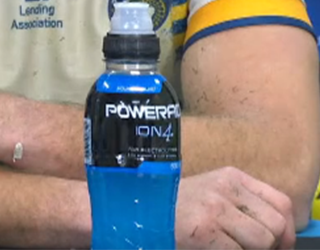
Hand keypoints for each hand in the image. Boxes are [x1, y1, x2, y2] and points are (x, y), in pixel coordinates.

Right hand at [176, 167, 295, 249]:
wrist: (133, 212)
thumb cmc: (171, 209)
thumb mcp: (209, 195)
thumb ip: (240, 205)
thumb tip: (276, 234)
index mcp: (229, 177)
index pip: (281, 203)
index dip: (287, 230)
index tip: (279, 245)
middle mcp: (224, 188)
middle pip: (276, 224)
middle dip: (272, 246)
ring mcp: (214, 208)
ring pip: (263, 240)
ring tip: (229, 248)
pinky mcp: (204, 230)